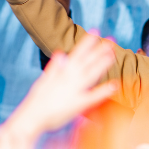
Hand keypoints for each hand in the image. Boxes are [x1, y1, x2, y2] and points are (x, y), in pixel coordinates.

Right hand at [3, 32, 117, 140]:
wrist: (33, 117)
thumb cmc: (37, 101)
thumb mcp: (43, 81)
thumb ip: (53, 68)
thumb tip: (60, 53)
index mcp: (62, 73)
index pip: (77, 53)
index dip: (87, 42)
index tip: (96, 32)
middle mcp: (70, 79)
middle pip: (88, 61)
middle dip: (100, 50)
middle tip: (112, 40)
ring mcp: (75, 91)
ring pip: (92, 74)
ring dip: (103, 64)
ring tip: (113, 54)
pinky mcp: (78, 105)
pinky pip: (93, 97)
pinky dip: (103, 91)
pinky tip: (114, 85)